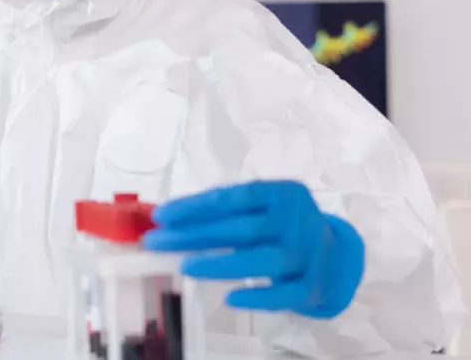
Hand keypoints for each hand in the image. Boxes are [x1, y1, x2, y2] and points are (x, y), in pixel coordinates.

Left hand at [142, 181, 364, 318]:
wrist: (334, 254)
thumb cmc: (283, 226)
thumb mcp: (262, 207)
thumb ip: (225, 209)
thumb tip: (169, 219)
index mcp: (283, 193)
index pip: (233, 197)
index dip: (195, 206)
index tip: (161, 216)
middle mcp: (298, 220)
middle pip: (243, 229)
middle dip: (195, 235)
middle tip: (158, 243)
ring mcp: (309, 254)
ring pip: (264, 260)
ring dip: (221, 264)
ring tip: (185, 267)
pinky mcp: (313, 285)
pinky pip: (283, 294)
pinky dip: (257, 298)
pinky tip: (228, 298)